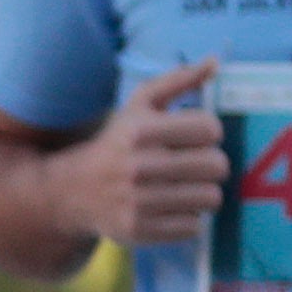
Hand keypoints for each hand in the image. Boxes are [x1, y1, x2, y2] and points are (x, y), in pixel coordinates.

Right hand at [64, 58, 226, 246]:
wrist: (74, 190)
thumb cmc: (119, 143)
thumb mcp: (140, 105)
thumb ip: (179, 81)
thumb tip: (215, 61)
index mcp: (142, 129)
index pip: (211, 129)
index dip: (209, 132)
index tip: (195, 137)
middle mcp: (139, 165)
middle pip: (217, 166)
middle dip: (212, 164)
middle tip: (195, 164)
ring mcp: (139, 201)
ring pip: (211, 198)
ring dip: (204, 192)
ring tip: (184, 186)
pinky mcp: (141, 230)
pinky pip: (195, 226)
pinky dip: (189, 218)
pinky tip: (170, 207)